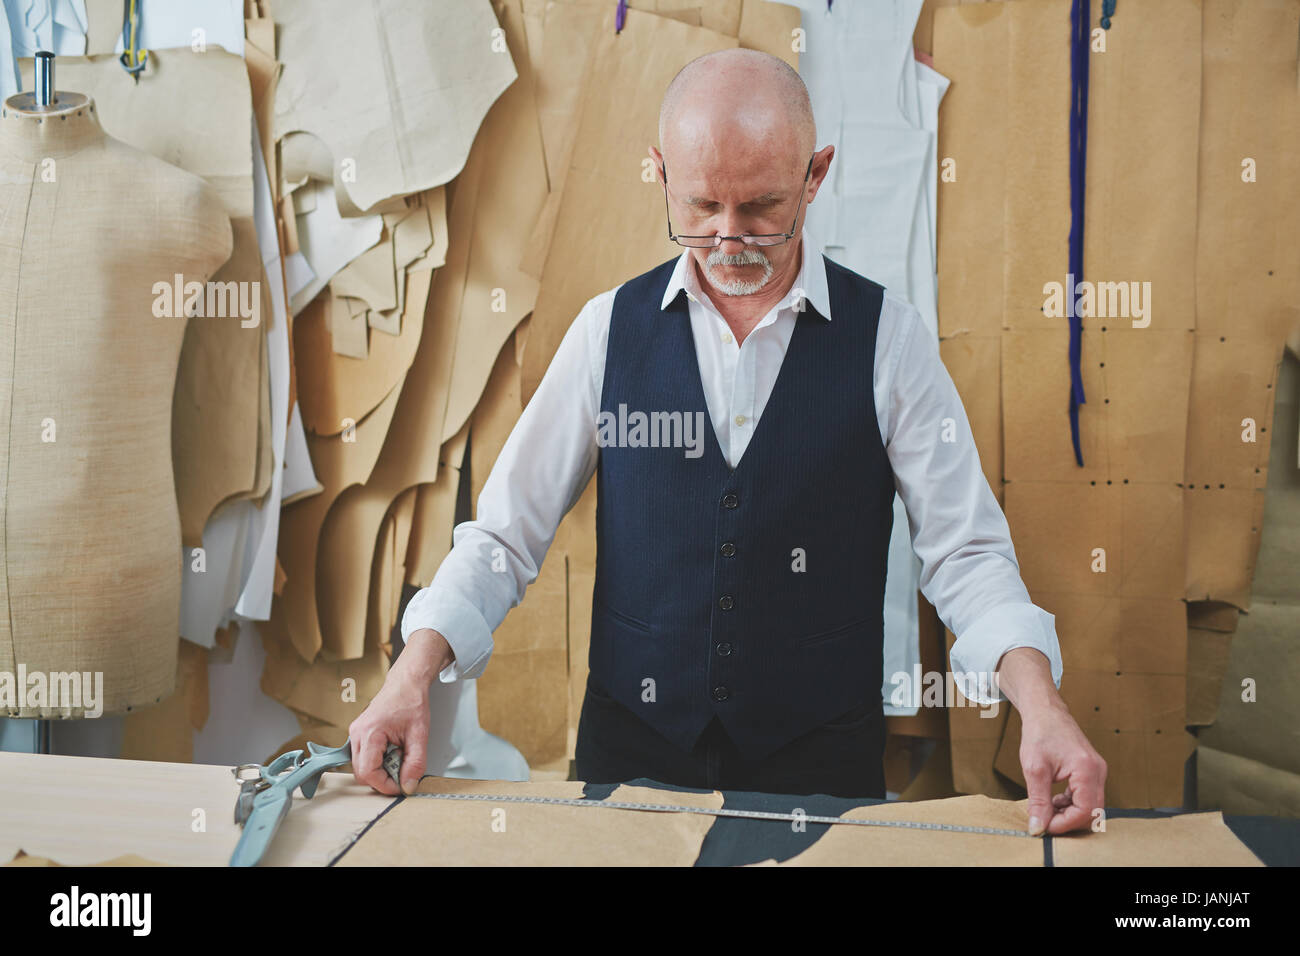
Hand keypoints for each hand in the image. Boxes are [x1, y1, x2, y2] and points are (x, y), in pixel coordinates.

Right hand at [348, 628, 451, 794]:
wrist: (406, 684)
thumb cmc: (411, 702)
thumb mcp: (419, 735)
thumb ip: (415, 763)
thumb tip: (408, 785)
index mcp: (370, 733)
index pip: (368, 772)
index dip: (385, 785)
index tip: (402, 786)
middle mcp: (357, 734)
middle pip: (361, 773)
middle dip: (382, 780)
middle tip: (403, 774)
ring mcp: (355, 734)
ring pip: (361, 767)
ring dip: (380, 771)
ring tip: (399, 757)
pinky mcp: (359, 735)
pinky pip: (363, 757)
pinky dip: (378, 762)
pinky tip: (392, 752)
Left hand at [1018, 701, 1106, 835]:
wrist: (1045, 711)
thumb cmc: (1039, 733)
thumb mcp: (1034, 770)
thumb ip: (1038, 801)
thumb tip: (1038, 827)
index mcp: (1087, 769)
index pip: (1086, 810)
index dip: (1065, 824)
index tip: (1044, 826)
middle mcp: (1098, 771)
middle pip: (1092, 811)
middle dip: (1068, 821)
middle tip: (1045, 821)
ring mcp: (1097, 771)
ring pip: (1091, 806)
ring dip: (1070, 813)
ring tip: (1047, 809)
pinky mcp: (1092, 771)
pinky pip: (1088, 796)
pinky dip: (1072, 803)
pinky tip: (1054, 800)